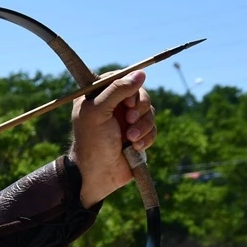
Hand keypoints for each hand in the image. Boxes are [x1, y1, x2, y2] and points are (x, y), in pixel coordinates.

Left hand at [69, 70, 156, 207]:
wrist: (99, 174)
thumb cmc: (93, 142)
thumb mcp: (98, 112)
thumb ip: (117, 90)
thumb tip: (140, 73)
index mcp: (97, 96)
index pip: (120, 78)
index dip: (129, 88)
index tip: (126, 102)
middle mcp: (113, 106)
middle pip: (140, 93)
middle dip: (140, 108)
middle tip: (130, 120)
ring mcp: (126, 120)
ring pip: (150, 111)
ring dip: (143, 126)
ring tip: (130, 140)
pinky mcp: (138, 134)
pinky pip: (153, 128)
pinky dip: (147, 137)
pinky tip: (134, 148)